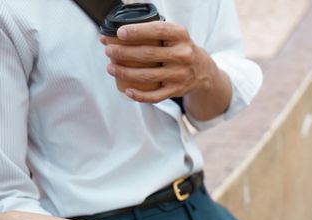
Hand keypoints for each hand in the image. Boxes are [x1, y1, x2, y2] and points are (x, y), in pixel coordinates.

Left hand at [101, 21, 231, 116]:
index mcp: (180, 35)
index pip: (157, 30)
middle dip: (123, 53)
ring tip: (111, 68)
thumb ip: (149, 32)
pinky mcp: (176, 90)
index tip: (120, 33)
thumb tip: (112, 35)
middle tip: (109, 51)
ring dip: (125, 73)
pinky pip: (155, 96)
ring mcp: (180, 74)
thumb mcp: (172, 35)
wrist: (202, 70)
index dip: (137, 32)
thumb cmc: (178, 48)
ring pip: (147, 76)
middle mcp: (182, 54)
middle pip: (147, 54)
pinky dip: (139, 95)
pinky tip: (126, 90)